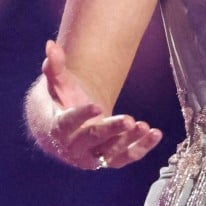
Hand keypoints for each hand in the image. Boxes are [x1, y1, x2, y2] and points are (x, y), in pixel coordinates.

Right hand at [40, 40, 162, 169]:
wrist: (62, 130)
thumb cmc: (60, 102)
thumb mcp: (57, 84)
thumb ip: (55, 67)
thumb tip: (50, 45)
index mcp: (58, 128)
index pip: (68, 123)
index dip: (81, 116)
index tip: (96, 106)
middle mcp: (74, 147)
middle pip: (93, 139)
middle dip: (111, 130)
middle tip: (128, 120)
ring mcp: (92, 156)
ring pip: (111, 153)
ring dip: (129, 140)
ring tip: (145, 126)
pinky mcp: (108, 160)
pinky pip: (125, 158)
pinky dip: (141, 148)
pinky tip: (155, 134)